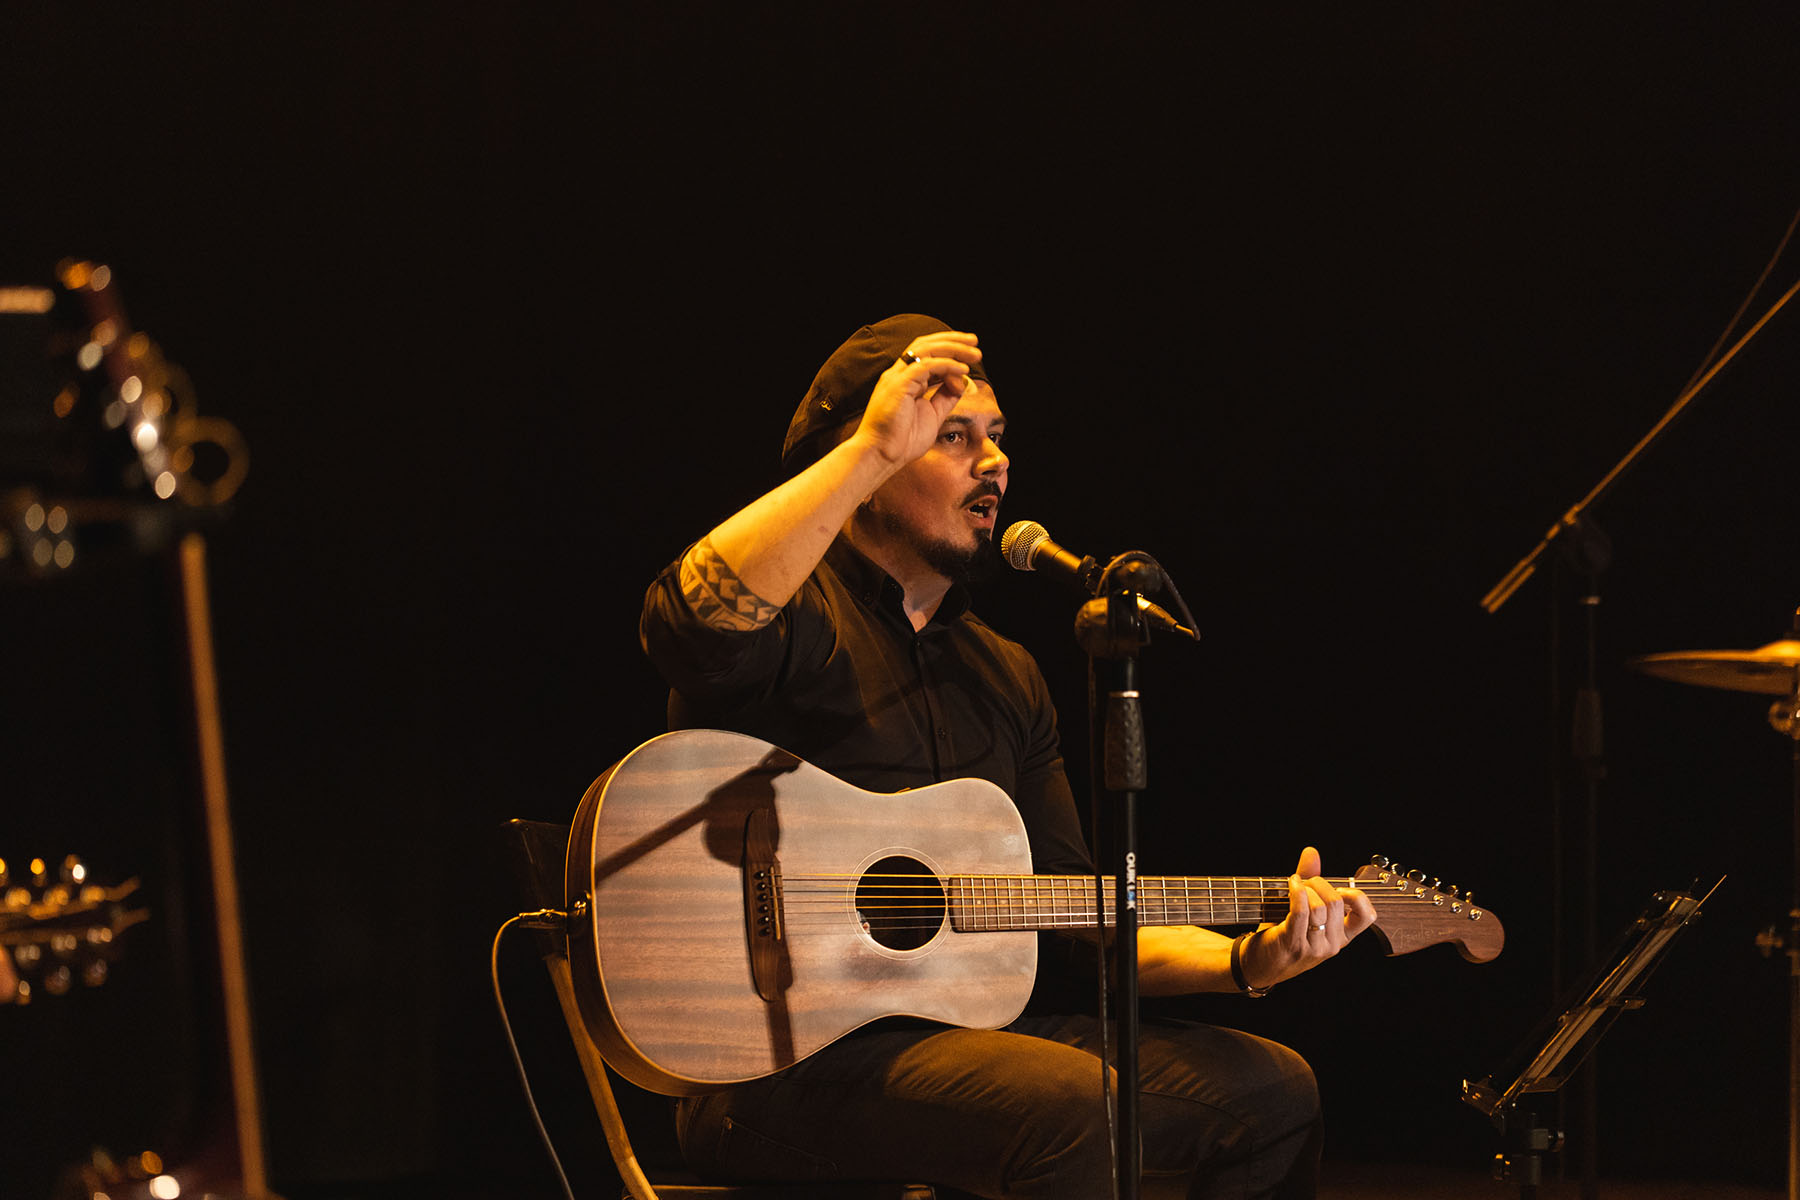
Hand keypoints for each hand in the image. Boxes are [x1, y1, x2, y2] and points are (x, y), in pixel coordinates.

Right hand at [849, 330, 981, 468]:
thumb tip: (963, 382)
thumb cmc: (902, 442)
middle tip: (975, 342)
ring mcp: (897, 378)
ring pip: (926, 350)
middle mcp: (899, 374)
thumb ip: (945, 398)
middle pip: (926, 345)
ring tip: (974, 355)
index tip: (971, 358)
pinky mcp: (899, 385)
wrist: (880, 456)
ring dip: (953, 348)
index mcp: (904, 380)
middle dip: (952, 340)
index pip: (927, 355)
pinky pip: (926, 366)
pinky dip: (947, 365)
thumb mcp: (932, 415)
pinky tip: (963, 370)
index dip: (950, 351)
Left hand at [1240, 846, 1376, 989]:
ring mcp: (1314, 947)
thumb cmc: (1282, 933)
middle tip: (1303, 882)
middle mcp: (1332, 945)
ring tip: (1294, 885)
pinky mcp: (1294, 944)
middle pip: (1337, 902)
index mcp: (1342, 937)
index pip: (1368, 916)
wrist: (1258, 963)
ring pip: (1320, 906)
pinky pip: (1302, 911)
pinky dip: (1297, 891)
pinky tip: (1291, 884)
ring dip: (1305, 887)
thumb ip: (1310, 880)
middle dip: (1318, 883)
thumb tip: (1311, 852)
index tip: (1336, 888)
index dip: (1356, 895)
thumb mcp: (1303, 908)